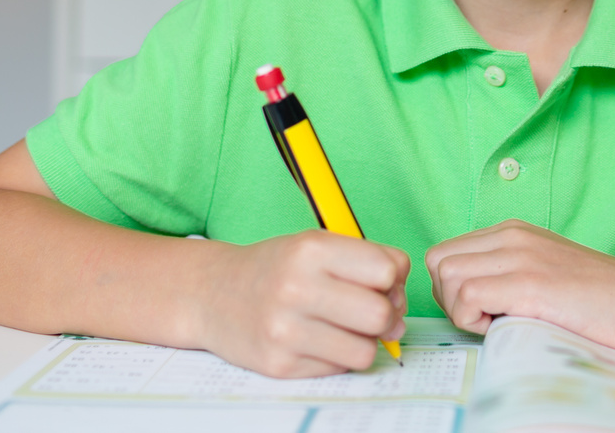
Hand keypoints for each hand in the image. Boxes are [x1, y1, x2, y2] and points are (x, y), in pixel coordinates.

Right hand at [194, 230, 409, 377]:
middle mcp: (296, 288)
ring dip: (364, 342)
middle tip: (373, 313)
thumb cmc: (278, 267)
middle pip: (379, 314)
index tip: (381, 283)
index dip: (393, 279)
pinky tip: (319, 340)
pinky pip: (339, 369)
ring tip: (346, 328)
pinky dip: (339, 357)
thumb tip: (401, 304)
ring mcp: (285, 330)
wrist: (213, 294)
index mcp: (311, 249)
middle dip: (386, 315)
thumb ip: (367, 262)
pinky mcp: (279, 365)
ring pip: (365, 351)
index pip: (388, 270)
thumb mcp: (318, 244)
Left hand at [425, 220, 614, 351]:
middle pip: (438, 261)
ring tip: (497, 321)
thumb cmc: (599, 297)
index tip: (479, 309)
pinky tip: (506, 325)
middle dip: (448, 297)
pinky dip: (474, 321)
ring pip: (447, 276)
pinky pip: (468, 297)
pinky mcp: (529, 282)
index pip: (446, 252)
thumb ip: (507, 271)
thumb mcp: (544, 269)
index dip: (451, 287)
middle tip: (482, 317)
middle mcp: (511, 236)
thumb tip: (468, 296)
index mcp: (512, 231)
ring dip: (461, 309)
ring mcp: (519, 256)